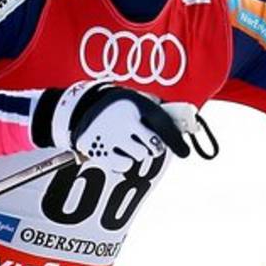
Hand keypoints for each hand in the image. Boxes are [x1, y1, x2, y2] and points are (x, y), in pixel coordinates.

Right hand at [35, 81, 189, 171]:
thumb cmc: (117, 104)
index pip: (163, 125)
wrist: (79, 108)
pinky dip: (124, 161)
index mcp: (135, 104)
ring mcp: (111, 138)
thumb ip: (158, 109)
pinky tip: (117, 150)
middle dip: (154, 147)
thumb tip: (186, 123)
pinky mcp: (100, 152)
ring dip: (138, 153)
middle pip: (154, 147)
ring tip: (127, 142)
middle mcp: (124, 121)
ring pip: (140, 157)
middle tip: (148, 142)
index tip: (186, 153)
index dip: (177, 141)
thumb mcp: (136, 99)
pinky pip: (124, 166)